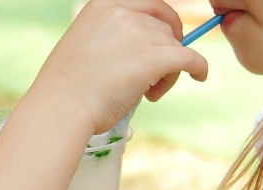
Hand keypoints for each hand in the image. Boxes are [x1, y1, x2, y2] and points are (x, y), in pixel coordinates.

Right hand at [35, 0, 208, 132]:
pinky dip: (199, 66)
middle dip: (165, 50)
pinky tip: (200, 75)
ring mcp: (139, 33)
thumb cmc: (68, 86)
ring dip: (168, 71)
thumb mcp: (86, 43)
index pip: (150, 4)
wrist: (62, 106)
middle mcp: (124, 12)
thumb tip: (147, 46)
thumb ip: (113, 36)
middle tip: (153, 77)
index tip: (167, 38)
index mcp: (104, 3)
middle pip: (165, 26)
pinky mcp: (153, 58)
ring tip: (147, 93)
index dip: (164, 22)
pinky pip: (189, 58)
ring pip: (174, 47)